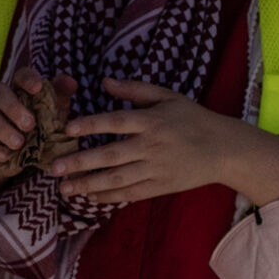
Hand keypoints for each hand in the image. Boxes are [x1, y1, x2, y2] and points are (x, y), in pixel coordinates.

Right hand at [0, 67, 75, 176]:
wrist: (24, 159)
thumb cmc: (43, 130)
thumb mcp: (56, 115)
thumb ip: (61, 97)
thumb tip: (70, 82)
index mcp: (22, 91)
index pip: (20, 75)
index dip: (27, 78)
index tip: (37, 88)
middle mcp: (2, 102)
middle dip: (12, 107)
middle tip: (30, 125)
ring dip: (1, 128)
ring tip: (19, 144)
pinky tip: (5, 156)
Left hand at [50, 77, 277, 206]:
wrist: (225, 150)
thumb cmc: (193, 119)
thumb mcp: (168, 97)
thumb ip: (135, 89)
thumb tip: (104, 82)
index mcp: (153, 121)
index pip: (117, 122)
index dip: (92, 124)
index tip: (67, 128)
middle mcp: (152, 146)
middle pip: (112, 155)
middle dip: (81, 162)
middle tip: (53, 167)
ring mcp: (156, 169)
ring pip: (118, 178)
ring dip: (88, 184)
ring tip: (63, 188)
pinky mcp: (161, 186)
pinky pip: (131, 193)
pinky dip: (109, 196)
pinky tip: (89, 196)